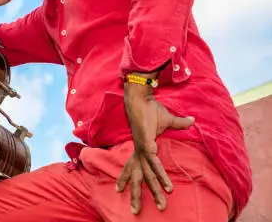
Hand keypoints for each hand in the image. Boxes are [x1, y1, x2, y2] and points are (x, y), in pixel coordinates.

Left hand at [116, 78, 194, 214]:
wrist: (141, 99)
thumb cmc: (151, 110)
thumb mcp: (167, 121)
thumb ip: (180, 124)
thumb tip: (192, 120)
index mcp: (140, 148)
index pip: (131, 167)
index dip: (125, 178)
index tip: (118, 189)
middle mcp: (139, 152)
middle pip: (137, 178)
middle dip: (137, 195)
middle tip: (134, 212)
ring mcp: (142, 150)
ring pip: (147, 176)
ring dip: (155, 191)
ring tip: (162, 205)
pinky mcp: (147, 146)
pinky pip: (155, 164)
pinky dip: (161, 175)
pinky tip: (167, 186)